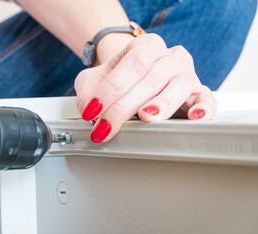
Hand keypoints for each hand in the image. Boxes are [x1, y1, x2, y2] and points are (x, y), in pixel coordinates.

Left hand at [75, 33, 216, 142]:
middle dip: (126, 106)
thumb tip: (90, 111)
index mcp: (146, 46)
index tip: (94, 111)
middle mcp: (170, 57)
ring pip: (181, 85)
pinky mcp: (199, 94)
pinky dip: (204, 109)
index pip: (134, 63)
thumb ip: (88, 93)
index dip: (112, 89)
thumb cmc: (116, 79)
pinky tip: (195, 117)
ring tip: (146, 116)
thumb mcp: (94, 81)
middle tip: (107, 125)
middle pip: (154, 77)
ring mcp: (188, 74)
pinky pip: (208, 100)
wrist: (133, 79)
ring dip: (162, 103)